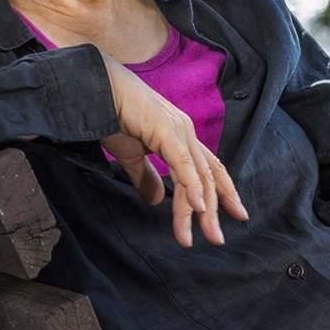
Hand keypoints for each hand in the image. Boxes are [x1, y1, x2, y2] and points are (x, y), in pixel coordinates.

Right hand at [99, 54, 247, 247]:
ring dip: (202, 209)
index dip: (223, 191)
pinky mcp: (166, 131)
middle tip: (218, 239)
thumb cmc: (111, 115)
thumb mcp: (130, 154)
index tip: (234, 215)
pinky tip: (198, 209)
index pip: (209, 167)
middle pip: (209, 176)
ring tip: (204, 235)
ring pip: (198, 175)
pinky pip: (183, 165)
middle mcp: (185, 131)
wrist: (96, 90)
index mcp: (180, 134)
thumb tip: (156, 200)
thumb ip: (144, 177)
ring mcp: (178, 130)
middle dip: (216, 209)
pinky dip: (192, 188)